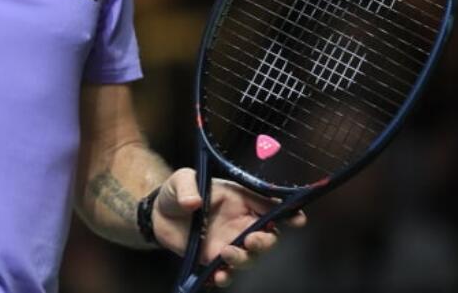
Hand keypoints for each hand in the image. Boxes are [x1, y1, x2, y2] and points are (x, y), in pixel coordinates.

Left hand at [152, 168, 306, 287]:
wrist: (159, 214)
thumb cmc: (178, 192)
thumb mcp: (182, 180)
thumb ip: (188, 188)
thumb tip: (193, 202)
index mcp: (241, 201)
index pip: (271, 208)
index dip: (288, 214)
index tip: (297, 220)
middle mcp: (241, 225)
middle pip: (268, 238)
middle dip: (266, 242)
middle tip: (251, 240)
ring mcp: (230, 244)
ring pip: (250, 259)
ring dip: (244, 260)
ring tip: (227, 253)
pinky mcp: (215, 261)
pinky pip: (227, 273)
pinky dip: (226, 277)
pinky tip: (219, 276)